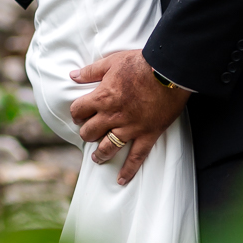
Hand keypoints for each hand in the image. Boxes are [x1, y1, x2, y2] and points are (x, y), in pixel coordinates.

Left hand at [68, 49, 189, 185]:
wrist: (169, 71)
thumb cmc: (140, 63)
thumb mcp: (111, 62)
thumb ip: (90, 71)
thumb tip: (73, 75)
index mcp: (102, 97)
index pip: (78, 111)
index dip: (76, 113)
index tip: (79, 114)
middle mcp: (112, 116)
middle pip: (89, 132)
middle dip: (86, 133)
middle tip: (88, 133)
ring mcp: (130, 127)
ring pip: (108, 147)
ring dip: (100, 154)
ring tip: (97, 157)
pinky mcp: (148, 134)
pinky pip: (136, 157)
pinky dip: (128, 170)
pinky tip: (121, 180)